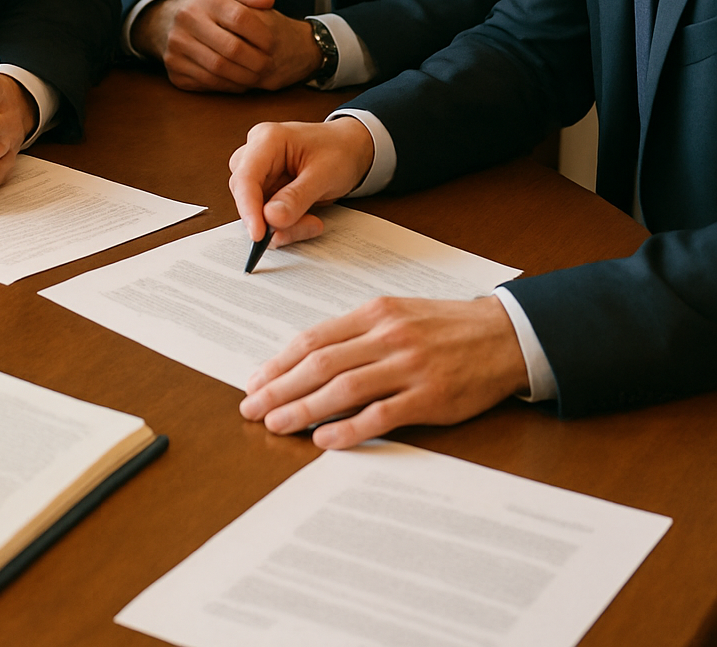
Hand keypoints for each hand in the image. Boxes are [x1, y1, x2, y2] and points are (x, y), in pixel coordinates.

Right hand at [131, 0, 322, 92]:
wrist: (167, 24)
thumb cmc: (209, 11)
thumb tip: (269, 1)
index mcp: (204, 0)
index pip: (239, 17)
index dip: (261, 34)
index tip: (273, 44)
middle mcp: (185, 21)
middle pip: (231, 48)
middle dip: (255, 60)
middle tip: (268, 65)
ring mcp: (176, 47)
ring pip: (219, 69)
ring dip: (244, 76)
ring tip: (257, 76)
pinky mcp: (174, 70)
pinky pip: (208, 82)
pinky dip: (229, 85)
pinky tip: (240, 82)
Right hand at [229, 116, 373, 243]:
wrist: (350, 150)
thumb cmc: (339, 150)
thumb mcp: (324, 174)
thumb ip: (297, 197)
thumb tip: (270, 217)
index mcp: (268, 140)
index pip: (245, 177)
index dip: (248, 208)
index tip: (259, 234)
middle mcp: (257, 154)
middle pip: (247, 195)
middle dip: (272, 219)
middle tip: (305, 226)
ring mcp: (261, 173)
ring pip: (257, 211)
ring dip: (284, 225)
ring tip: (312, 222)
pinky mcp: (266, 190)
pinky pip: (267, 217)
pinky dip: (288, 226)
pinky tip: (308, 220)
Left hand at [239, 295, 529, 445]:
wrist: (503, 335)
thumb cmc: (446, 326)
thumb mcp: (398, 314)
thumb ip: (358, 333)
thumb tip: (311, 357)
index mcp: (375, 313)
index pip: (315, 339)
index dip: (280, 362)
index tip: (256, 380)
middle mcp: (387, 336)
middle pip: (320, 364)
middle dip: (280, 387)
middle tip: (251, 408)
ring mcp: (408, 366)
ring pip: (343, 388)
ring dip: (304, 409)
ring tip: (276, 424)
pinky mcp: (429, 397)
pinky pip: (381, 415)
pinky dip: (349, 429)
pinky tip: (325, 440)